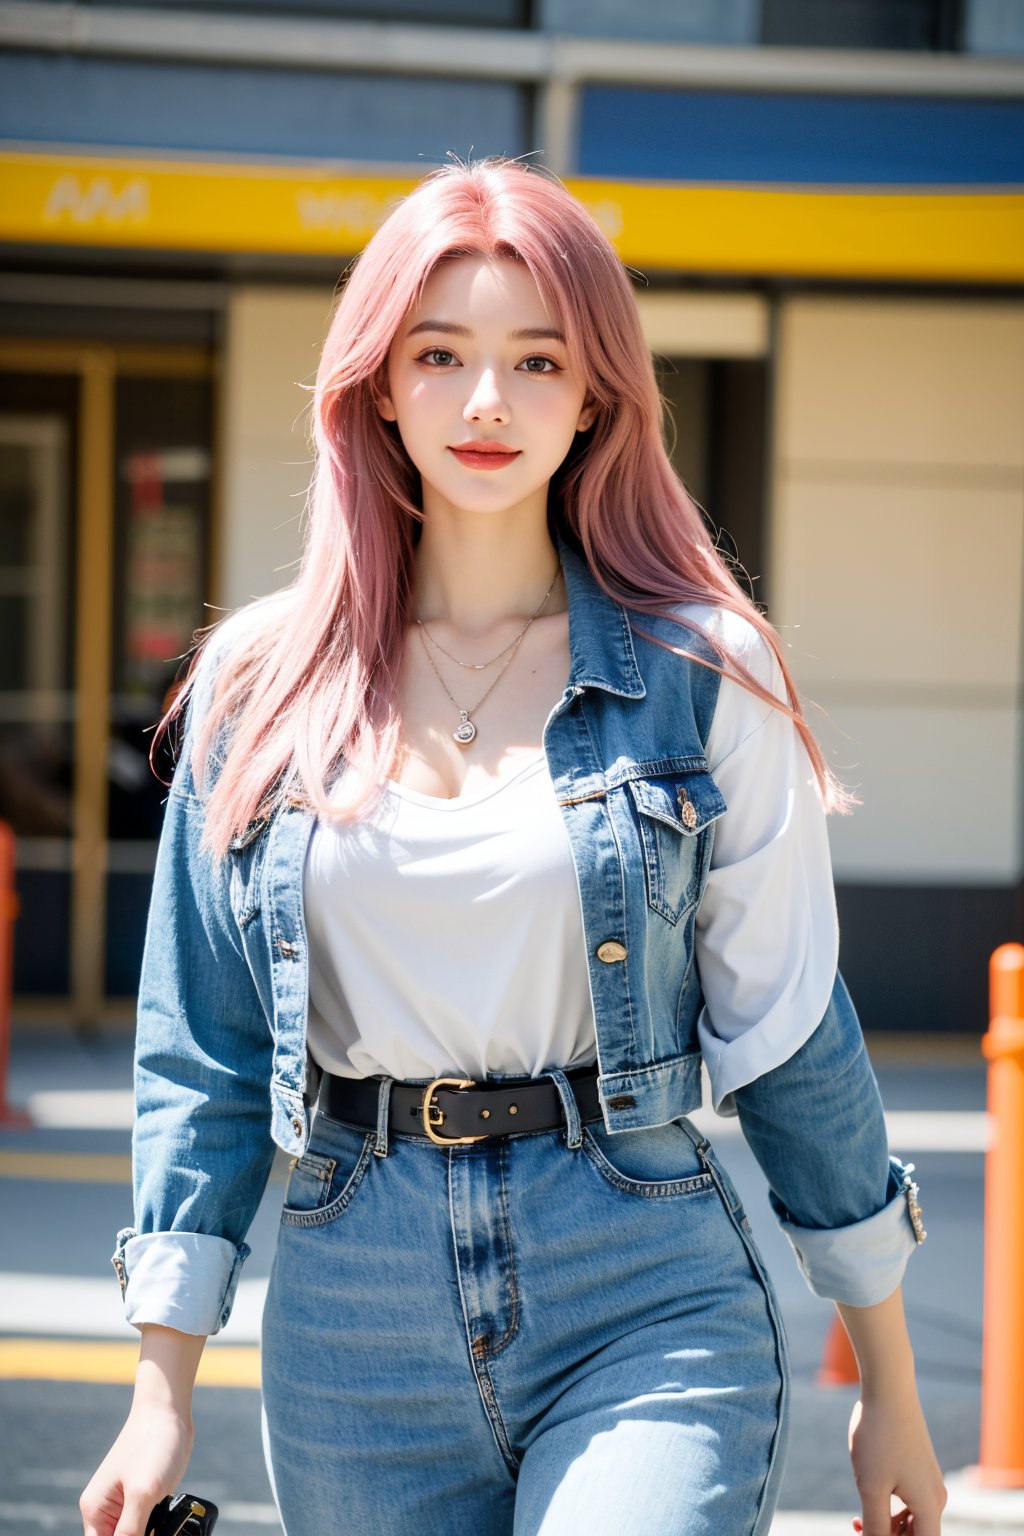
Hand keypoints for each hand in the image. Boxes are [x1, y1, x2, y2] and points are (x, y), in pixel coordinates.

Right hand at [80, 1401, 193, 1535]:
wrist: (168, 1411)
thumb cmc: (153, 1444)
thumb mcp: (142, 1493)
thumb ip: (129, 1531)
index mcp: (95, 1511)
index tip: (145, 1533)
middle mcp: (106, 1510)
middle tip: (157, 1527)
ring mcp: (125, 1503)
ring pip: (134, 1535)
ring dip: (151, 1533)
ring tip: (164, 1520)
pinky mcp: (143, 1496)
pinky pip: (147, 1524)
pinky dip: (159, 1527)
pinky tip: (170, 1520)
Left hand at [847, 1389, 946, 1535]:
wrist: (889, 1389)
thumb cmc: (879, 1436)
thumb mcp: (871, 1486)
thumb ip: (874, 1524)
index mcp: (930, 1505)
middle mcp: (936, 1495)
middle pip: (918, 1535)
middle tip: (857, 1529)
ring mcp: (928, 1480)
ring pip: (913, 1519)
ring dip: (889, 1526)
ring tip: (858, 1520)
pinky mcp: (919, 1466)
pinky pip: (910, 1500)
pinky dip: (891, 1508)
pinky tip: (869, 1496)